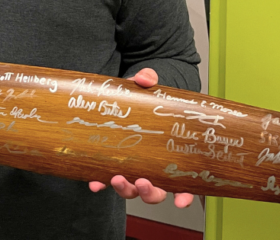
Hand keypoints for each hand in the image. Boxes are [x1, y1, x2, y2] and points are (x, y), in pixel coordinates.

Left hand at [87, 68, 193, 207]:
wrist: (130, 97)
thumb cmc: (147, 100)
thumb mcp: (150, 90)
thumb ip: (149, 80)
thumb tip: (145, 78)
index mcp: (168, 156)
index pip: (182, 182)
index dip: (184, 195)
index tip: (180, 200)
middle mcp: (152, 168)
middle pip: (155, 192)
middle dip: (149, 192)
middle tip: (142, 182)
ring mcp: (133, 168)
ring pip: (132, 190)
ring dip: (126, 189)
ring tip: (117, 178)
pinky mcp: (114, 163)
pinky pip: (107, 179)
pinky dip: (101, 183)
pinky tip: (95, 182)